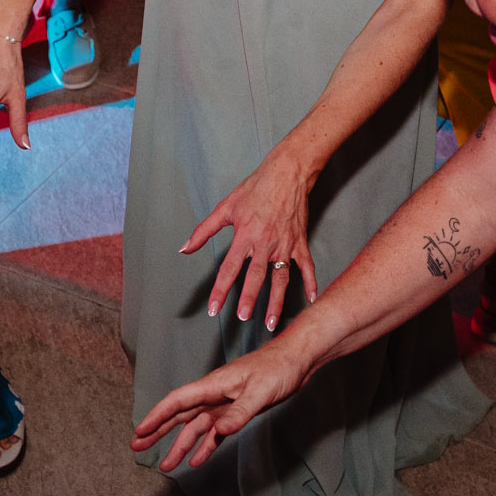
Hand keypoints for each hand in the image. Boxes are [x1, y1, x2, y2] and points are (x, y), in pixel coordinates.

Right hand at [129, 339, 312, 470]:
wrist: (296, 360)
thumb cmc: (278, 368)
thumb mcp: (260, 392)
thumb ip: (239, 413)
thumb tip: (218, 432)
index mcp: (213, 385)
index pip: (178, 401)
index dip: (157, 416)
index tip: (139, 430)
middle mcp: (213, 394)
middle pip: (179, 415)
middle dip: (157, 431)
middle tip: (136, 446)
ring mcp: (224, 403)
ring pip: (195, 426)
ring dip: (180, 444)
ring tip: (165, 464)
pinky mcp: (235, 410)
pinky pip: (215, 431)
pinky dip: (205, 445)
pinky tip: (197, 459)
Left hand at [183, 152, 319, 331]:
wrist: (287, 173)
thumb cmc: (255, 188)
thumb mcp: (226, 207)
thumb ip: (204, 230)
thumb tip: (185, 248)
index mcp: (245, 236)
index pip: (229, 268)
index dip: (220, 290)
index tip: (214, 308)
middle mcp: (265, 243)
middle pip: (256, 276)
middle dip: (249, 299)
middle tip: (242, 317)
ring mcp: (284, 245)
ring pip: (280, 278)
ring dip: (276, 301)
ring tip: (270, 322)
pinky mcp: (299, 242)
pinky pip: (306, 266)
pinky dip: (310, 283)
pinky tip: (311, 299)